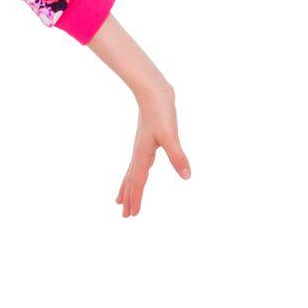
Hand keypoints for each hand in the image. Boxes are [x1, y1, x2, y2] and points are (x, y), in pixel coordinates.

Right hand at [114, 84, 189, 217]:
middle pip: (131, 180)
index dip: (136, 198)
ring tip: (120, 199)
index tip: (132, 215)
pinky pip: (136, 163)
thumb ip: (177, 156)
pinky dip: (133, 173)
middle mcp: (138, 153)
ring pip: (131, 172)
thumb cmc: (160, 112)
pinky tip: (138, 171)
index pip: (137, 181)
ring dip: (127, 187)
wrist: (153, 92)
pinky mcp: (145, 141)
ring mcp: (140, 147)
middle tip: (125, 215)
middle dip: (129, 198)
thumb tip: (186, 177)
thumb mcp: (171, 136)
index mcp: (143, 154)